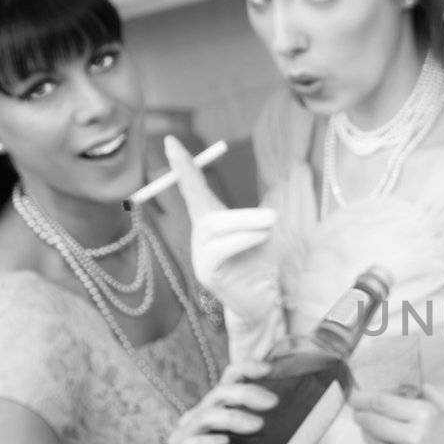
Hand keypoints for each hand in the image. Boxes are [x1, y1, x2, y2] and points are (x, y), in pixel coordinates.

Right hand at [162, 135, 279, 327]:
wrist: (263, 301)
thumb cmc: (262, 263)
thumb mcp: (262, 233)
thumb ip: (256, 217)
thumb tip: (273, 205)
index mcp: (212, 220)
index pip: (193, 188)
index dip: (183, 166)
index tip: (169, 141)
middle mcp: (201, 235)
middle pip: (199, 203)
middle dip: (214, 189)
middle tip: (233, 177)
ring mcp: (200, 254)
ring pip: (212, 226)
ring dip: (244, 221)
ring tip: (272, 222)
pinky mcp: (207, 273)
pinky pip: (218, 250)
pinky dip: (241, 240)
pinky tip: (261, 239)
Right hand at [164, 358, 277, 443]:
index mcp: (220, 409)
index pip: (230, 379)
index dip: (246, 369)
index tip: (268, 370)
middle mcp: (201, 416)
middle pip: (220, 393)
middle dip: (247, 393)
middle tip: (273, 403)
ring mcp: (186, 435)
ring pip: (207, 416)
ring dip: (233, 417)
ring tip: (257, 425)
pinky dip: (205, 442)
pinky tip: (222, 443)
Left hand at [351, 384, 443, 443]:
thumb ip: (433, 395)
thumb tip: (415, 385)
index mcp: (427, 414)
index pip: (382, 402)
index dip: (362, 398)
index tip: (354, 396)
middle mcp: (415, 435)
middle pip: (371, 421)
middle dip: (360, 415)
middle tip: (357, 411)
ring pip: (374, 441)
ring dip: (367, 433)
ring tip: (369, 427)